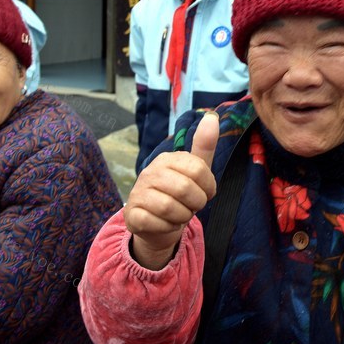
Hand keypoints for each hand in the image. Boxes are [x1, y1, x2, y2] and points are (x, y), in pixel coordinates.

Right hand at [126, 112, 218, 269]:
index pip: (199, 169)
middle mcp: (150, 172)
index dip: (208, 187)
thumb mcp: (195, 170)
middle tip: (192, 206)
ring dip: (182, 217)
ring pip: (171, 209)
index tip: (205, 193)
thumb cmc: (179, 194)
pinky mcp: (132, 214)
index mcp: (167, 159)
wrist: (157, 223)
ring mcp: (138, 192)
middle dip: (196, 204)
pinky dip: (168, 227)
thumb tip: (212, 116)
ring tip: (179, 214)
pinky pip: (156, 222)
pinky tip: (166, 223)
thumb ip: (204, 145)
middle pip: (185, 190)